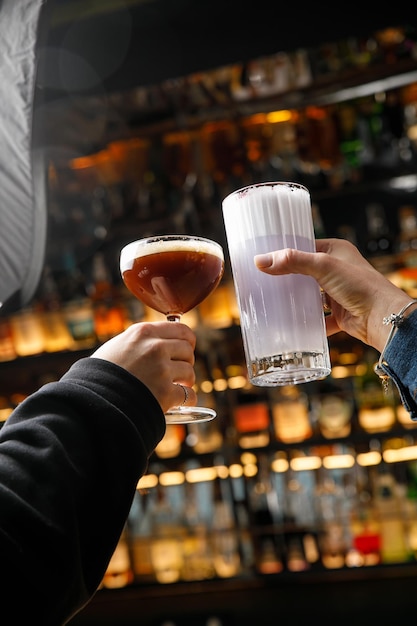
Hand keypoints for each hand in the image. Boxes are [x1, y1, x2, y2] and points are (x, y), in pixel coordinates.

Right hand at [91, 321, 196, 412]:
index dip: (187, 341)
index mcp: (143, 332)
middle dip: (186, 362)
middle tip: (178, 372)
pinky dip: (186, 400)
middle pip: (188, 350)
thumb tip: (160, 341)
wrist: (91, 399)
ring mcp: (161, 370)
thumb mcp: (118, 345)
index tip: (186, 349)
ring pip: (190, 372)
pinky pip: (188, 395)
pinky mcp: (165, 393)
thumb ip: (140, 341)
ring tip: (177, 387)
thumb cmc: (100, 373)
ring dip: (186, 381)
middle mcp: (155, 347)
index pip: (181, 329)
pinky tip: (178, 402)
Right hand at [254, 238, 412, 352]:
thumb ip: (292, 262)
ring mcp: (338, 293)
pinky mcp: (339, 314)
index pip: (306, 247)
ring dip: (296, 301)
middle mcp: (338, 270)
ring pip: (311, 296)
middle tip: (264, 281)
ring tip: (273, 302)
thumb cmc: (360, 285)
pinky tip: (291, 324)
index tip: (266, 257)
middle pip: (306, 273)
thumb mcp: (323, 266)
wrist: (382, 317)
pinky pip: (318, 319)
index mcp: (337, 251)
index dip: (287, 251)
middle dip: (288, 278)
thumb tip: (261, 261)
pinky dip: (307, 323)